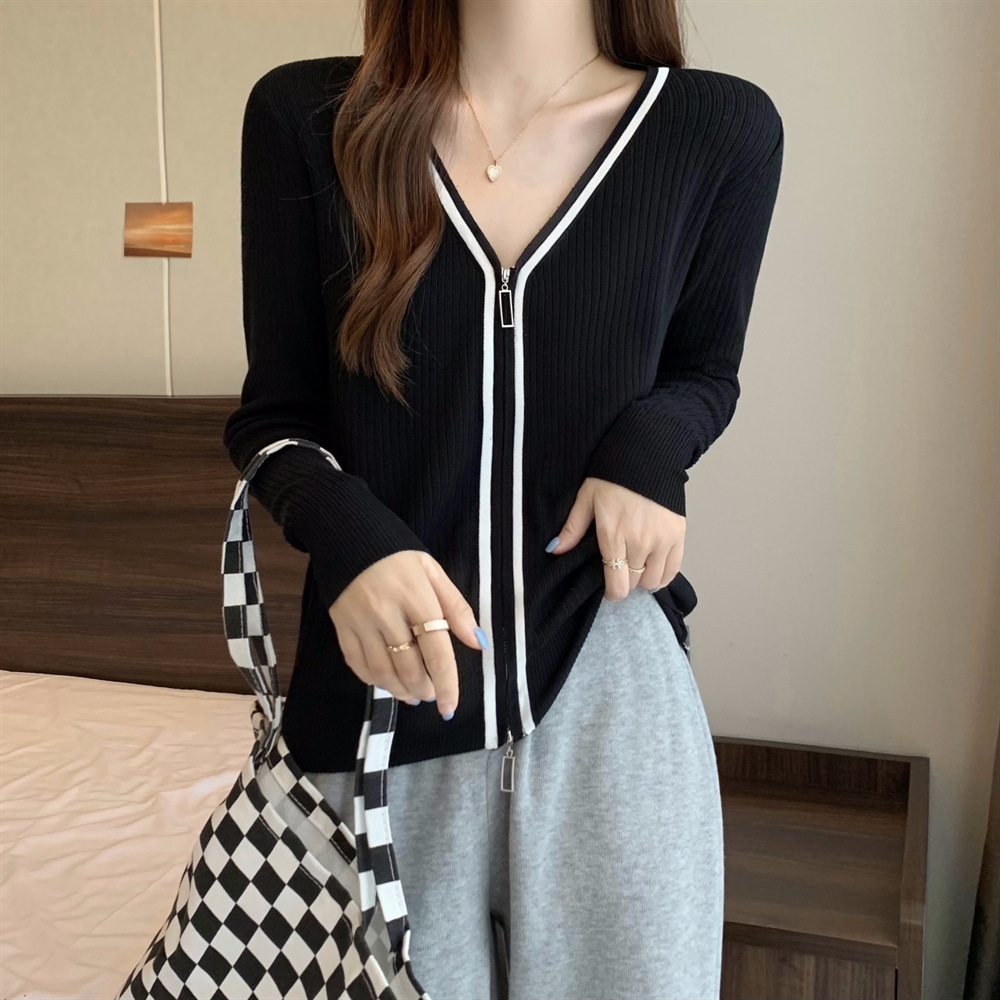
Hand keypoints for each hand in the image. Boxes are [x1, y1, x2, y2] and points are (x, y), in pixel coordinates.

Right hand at [328, 550, 485, 719]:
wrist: (348, 535)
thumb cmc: (397, 554)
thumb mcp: (433, 571)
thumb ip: (456, 608)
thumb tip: (478, 643)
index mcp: (416, 596)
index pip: (436, 650)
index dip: (446, 683)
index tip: (450, 708)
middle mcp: (386, 611)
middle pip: (408, 666)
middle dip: (424, 689)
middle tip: (433, 694)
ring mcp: (360, 621)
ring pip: (381, 671)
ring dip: (400, 691)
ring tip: (413, 694)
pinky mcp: (341, 625)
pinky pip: (357, 664)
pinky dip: (374, 680)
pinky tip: (387, 681)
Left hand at [546, 477, 685, 600]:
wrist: (647, 454)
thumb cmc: (613, 476)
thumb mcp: (586, 498)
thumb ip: (572, 528)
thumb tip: (555, 550)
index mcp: (614, 535)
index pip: (617, 584)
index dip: (612, 593)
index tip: (609, 589)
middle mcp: (640, 542)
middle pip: (634, 584)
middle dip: (625, 582)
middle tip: (620, 571)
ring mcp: (662, 540)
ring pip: (654, 580)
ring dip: (644, 579)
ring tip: (636, 568)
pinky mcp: (679, 535)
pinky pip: (673, 569)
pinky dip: (663, 574)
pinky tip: (654, 569)